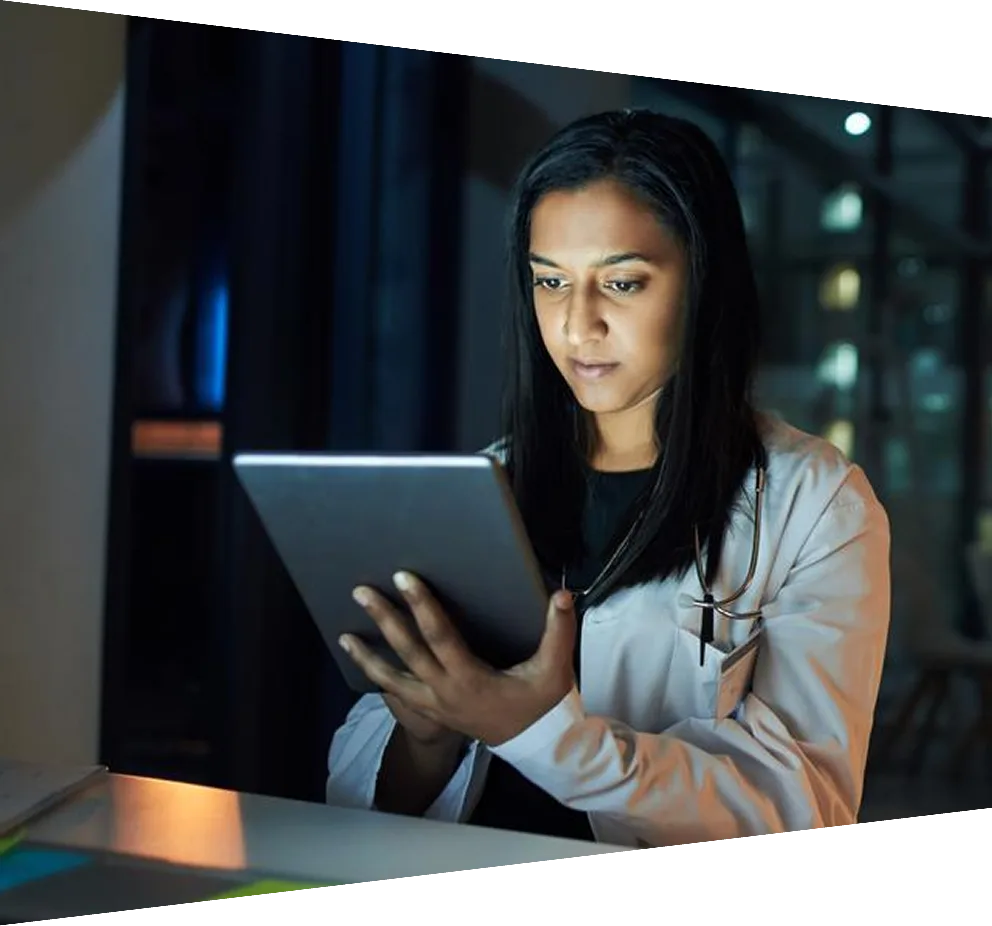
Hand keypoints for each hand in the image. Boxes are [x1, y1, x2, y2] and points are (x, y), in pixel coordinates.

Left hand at [339, 572, 576, 746]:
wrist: (534, 746)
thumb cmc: (541, 704)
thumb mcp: (554, 670)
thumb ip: (558, 631)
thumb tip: (561, 595)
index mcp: (470, 678)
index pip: (439, 636)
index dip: (421, 606)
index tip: (404, 578)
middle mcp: (444, 692)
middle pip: (406, 652)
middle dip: (383, 620)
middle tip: (361, 591)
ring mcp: (434, 705)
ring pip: (391, 680)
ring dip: (367, 658)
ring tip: (344, 636)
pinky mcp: (431, 712)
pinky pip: (398, 694)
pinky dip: (378, 678)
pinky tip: (364, 663)